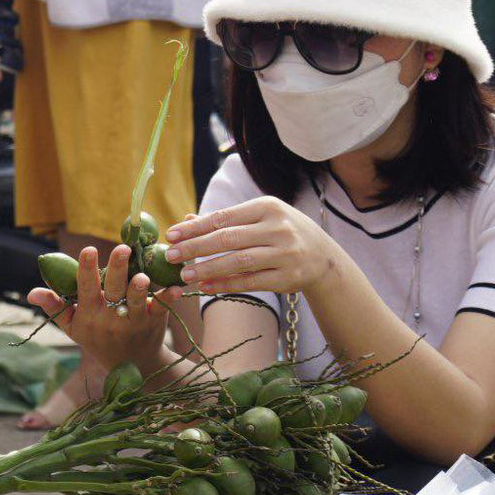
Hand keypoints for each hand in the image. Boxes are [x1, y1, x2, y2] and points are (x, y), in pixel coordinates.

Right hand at [26, 245, 179, 370]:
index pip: (85, 289)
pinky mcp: (154, 322)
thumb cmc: (97, 339)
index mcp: (89, 314)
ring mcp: (134, 321)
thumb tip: (31, 292)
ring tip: (141, 276)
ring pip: (136, 302)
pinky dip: (169, 298)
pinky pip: (162, 309)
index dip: (85, 269)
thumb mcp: (72, 327)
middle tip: (121, 248)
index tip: (88, 250)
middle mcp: (111, 318)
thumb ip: (54, 307)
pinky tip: (176, 287)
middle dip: (117, 269)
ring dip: (140, 289)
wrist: (132, 366)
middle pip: (113, 290)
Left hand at [165, 197, 347, 297]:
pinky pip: (250, 282)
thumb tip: (186, 220)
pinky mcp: (287, 278)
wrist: (323, 257)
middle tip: (171, 256)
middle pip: (228, 239)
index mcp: (267, 207)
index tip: (172, 235)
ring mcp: (284, 254)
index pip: (223, 217)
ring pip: (238, 262)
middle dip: (196, 248)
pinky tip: (205, 286)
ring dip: (208, 269)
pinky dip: (225, 285)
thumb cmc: (281, 232)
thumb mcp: (259, 218)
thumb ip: (225, 220)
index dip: (195, 227)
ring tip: (185, 275)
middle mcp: (278, 228)